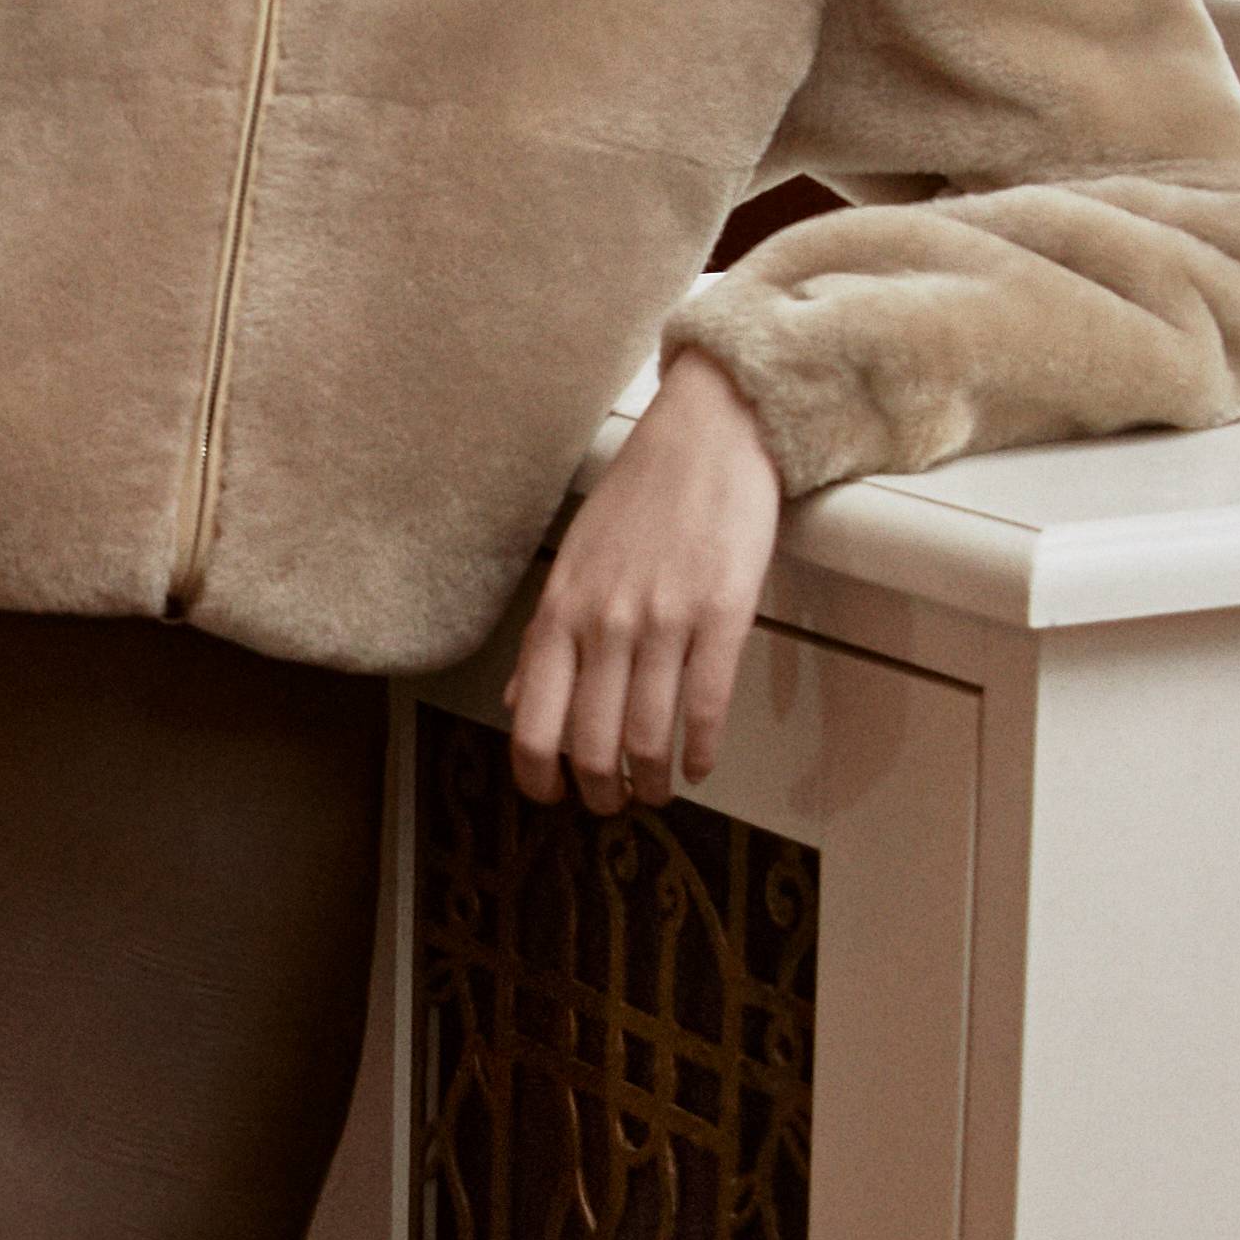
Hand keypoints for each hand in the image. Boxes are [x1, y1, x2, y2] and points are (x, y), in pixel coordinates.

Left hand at [505, 348, 781, 811]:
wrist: (707, 434)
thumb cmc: (640, 497)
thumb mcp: (572, 563)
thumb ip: (545, 639)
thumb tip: (518, 701)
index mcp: (559, 613)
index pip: (533, 724)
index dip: (539, 778)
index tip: (554, 797)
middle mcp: (603, 623)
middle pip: (590, 746)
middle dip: (600, 794)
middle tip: (613, 804)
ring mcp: (663, 621)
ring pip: (647, 738)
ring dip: (652, 783)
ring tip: (658, 791)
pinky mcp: (721, 613)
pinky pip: (706, 707)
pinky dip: (701, 751)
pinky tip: (700, 764)